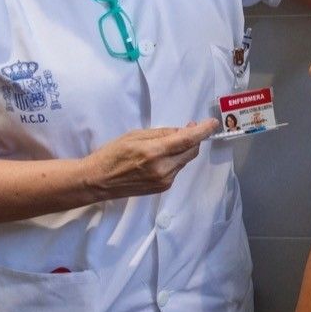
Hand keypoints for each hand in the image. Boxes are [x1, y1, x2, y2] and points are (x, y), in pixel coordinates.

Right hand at [81, 120, 217, 200]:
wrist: (98, 181)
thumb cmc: (112, 154)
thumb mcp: (135, 135)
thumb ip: (162, 133)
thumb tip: (184, 130)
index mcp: (154, 152)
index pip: (187, 140)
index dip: (203, 131)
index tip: (213, 123)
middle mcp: (163, 168)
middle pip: (191, 151)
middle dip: (194, 139)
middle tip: (188, 127)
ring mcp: (164, 180)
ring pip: (184, 161)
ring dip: (183, 150)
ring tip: (168, 142)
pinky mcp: (163, 188)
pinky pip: (176, 169)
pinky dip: (175, 160)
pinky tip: (162, 156)